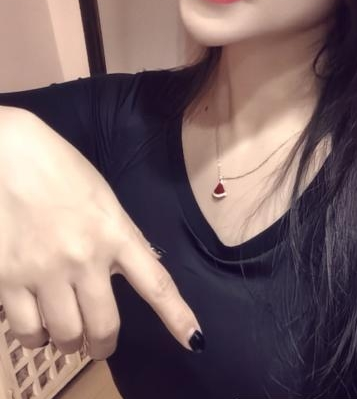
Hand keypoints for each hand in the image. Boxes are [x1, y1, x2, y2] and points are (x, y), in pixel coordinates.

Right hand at [0, 108, 203, 358]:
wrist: (8, 155)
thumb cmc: (58, 169)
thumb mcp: (102, 199)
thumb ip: (117, 238)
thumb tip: (126, 273)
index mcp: (115, 231)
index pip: (155, 283)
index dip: (176, 316)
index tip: (195, 341)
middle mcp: (85, 257)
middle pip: (103, 326)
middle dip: (102, 343)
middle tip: (97, 342)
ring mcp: (45, 271)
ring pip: (65, 335)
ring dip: (67, 339)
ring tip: (64, 329)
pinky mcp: (7, 280)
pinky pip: (26, 329)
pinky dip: (33, 334)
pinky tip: (34, 321)